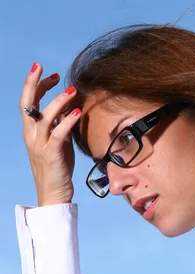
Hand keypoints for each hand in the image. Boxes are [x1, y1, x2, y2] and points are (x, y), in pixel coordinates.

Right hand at [20, 63, 80, 206]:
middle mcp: (32, 137)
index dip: (36, 86)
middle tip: (43, 68)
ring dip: (58, 101)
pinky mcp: (51, 155)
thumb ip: (61, 127)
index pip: (28, 103)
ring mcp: (40, 146)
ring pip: (44, 117)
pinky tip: (77, 112)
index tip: (50, 75)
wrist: (54, 195)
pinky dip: (67, 121)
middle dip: (33, 83)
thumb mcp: (59, 144)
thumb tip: (69, 110)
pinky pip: (57, 134)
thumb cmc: (58, 170)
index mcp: (31, 133)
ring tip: (72, 90)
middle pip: (27, 105)